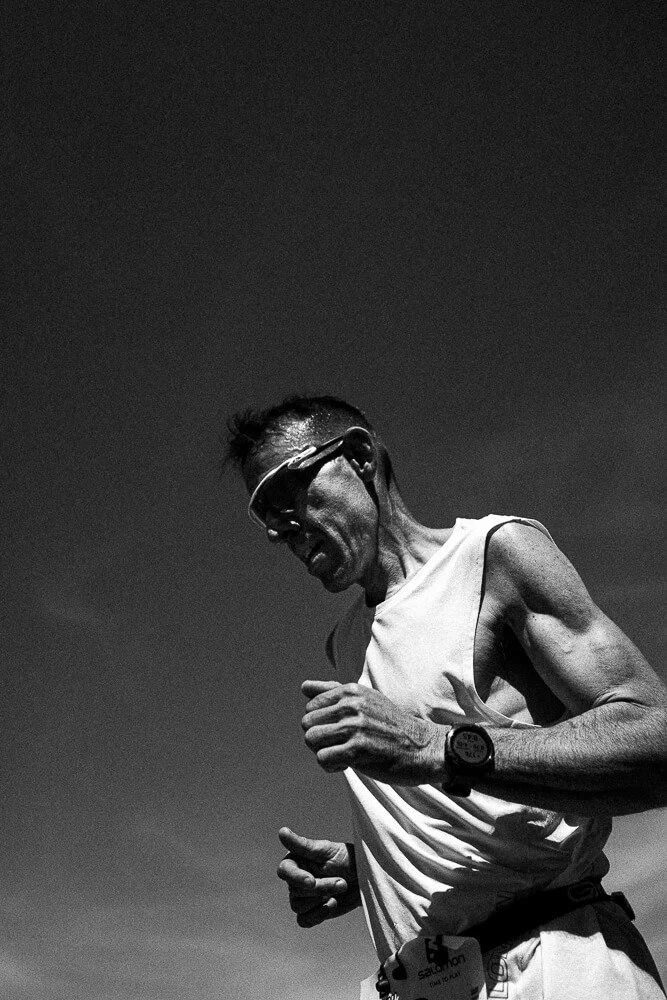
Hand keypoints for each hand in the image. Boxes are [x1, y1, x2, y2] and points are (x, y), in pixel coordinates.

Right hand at [277, 827, 360, 926]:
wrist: (365, 878)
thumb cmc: (347, 859)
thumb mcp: (327, 850)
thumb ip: (303, 845)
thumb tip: (281, 832)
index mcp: (297, 861)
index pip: (284, 870)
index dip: (296, 877)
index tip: (311, 881)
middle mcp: (296, 879)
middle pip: (295, 891)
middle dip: (320, 887)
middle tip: (342, 881)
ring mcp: (303, 897)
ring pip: (298, 906)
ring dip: (321, 900)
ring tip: (341, 888)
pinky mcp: (312, 912)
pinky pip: (303, 921)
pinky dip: (317, 915)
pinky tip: (332, 904)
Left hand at [301, 680, 445, 783]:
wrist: (423, 747)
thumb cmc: (391, 725)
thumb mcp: (365, 699)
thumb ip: (333, 692)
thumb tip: (304, 687)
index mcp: (351, 690)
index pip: (310, 706)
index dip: (322, 723)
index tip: (341, 730)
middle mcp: (351, 704)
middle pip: (307, 724)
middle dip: (320, 738)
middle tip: (342, 744)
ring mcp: (354, 726)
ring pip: (311, 740)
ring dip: (324, 752)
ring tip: (344, 754)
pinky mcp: (357, 749)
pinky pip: (322, 759)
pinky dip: (331, 766)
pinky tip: (349, 763)